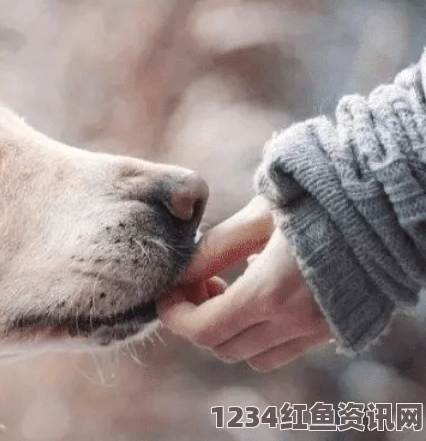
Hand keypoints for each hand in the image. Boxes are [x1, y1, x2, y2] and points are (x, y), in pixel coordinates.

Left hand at [157, 197, 332, 370]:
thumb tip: (179, 272)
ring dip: (228, 330)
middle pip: (221, 347)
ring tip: (228, 286)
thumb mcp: (259, 214)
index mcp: (270, 293)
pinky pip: (283, 350)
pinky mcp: (334, 328)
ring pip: (251, 356)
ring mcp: (318, 330)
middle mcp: (295, 322)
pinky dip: (259, 333)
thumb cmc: (319, 198)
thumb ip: (215, 248)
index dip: (174, 315)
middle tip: (197, 282)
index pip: (203, 330)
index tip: (166, 292)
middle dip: (197, 319)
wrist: (386, 203)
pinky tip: (261, 291)